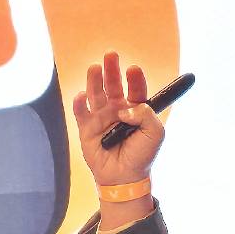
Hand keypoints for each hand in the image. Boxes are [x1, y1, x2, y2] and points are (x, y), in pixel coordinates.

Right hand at [71, 51, 164, 186]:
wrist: (124, 178)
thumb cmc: (142, 156)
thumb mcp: (155, 134)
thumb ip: (146, 115)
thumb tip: (125, 107)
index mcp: (136, 110)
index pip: (135, 89)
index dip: (135, 78)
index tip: (133, 70)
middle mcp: (118, 110)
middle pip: (113, 85)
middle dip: (112, 70)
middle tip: (111, 55)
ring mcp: (101, 118)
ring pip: (95, 94)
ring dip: (94, 80)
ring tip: (95, 68)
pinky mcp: (86, 128)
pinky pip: (81, 112)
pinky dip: (79, 103)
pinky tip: (81, 96)